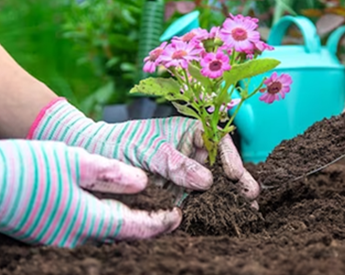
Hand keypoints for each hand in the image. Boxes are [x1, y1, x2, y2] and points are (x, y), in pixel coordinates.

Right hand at [0, 135, 180, 247]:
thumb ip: (110, 174)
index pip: (133, 228)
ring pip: (100, 236)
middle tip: (167, 216)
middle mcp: (71, 238)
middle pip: (119, 236)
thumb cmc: (22, 167)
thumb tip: (141, 183)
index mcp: (84, 220)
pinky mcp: (41, 233)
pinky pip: (81, 232)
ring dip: (123, 226)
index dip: (159, 223)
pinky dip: (100, 223)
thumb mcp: (72, 161)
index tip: (178, 216)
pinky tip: (103, 208)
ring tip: (142, 212)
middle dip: (145, 228)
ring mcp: (54, 239)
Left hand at [28, 99, 259, 202]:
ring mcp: (185, 170)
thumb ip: (175, 163)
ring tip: (244, 210)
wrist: (93, 157)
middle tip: (250, 197)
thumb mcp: (147, 149)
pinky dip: (207, 207)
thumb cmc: (119, 143)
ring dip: (228, 195)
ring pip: (212, 182)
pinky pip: (195, 198)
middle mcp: (191, 150)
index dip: (229, 157)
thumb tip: (206, 180)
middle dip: (237, 179)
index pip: (217, 141)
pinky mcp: (177, 190)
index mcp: (189, 130)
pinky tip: (219, 216)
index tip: (234, 175)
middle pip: (221, 163)